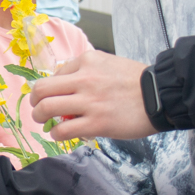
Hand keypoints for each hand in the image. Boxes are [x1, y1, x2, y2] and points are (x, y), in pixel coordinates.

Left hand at [29, 50, 157, 139]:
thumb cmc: (136, 81)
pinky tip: (61, 133)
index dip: (49, 88)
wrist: (160, 95)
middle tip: (38, 109)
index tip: (53, 97)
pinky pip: (62, 130)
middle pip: (41, 90)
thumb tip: (62, 83)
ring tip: (46, 122)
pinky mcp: (96, 123)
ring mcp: (89, 102)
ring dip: (40, 118)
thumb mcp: (108, 63)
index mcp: (87, 61)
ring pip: (46, 109)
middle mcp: (84, 79)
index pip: (54, 74)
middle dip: (34, 102)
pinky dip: (56, 133)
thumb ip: (85, 70)